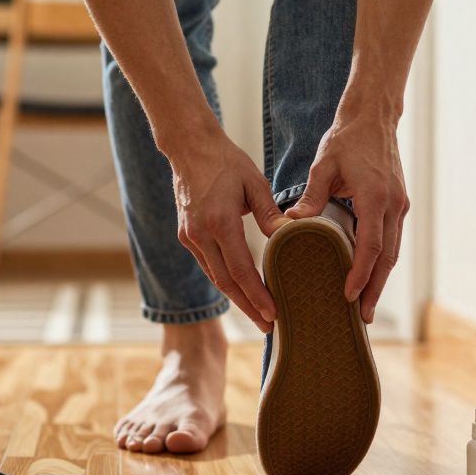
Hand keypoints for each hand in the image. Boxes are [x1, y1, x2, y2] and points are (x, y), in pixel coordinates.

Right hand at [168, 133, 290, 332]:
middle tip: (269, 326)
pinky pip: (208, 265)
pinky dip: (224, 280)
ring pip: (215, 277)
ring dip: (236, 298)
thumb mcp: (254, 182)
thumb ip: (270, 213)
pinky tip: (240, 290)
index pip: (240, 270)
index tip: (272, 313)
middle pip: (226, 282)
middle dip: (248, 307)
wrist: (189, 148)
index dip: (256, 295)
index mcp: (219, 222)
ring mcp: (190, 237)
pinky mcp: (187, 235)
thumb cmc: (225, 161)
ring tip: (258, 314)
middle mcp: (201, 234)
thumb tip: (288, 237)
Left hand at [286, 113, 408, 322]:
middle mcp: (393, 205)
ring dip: (380, 280)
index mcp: (375, 197)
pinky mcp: (398, 205)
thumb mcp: (323, 166)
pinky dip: (382, 262)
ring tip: (365, 306)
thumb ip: (311, 197)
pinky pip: (392, 241)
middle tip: (362, 317)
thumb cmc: (346, 140)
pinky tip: (370, 277)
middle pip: (387, 258)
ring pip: (393, 252)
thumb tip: (291, 225)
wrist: (374, 117)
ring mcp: (400, 205)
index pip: (370, 246)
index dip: (360, 273)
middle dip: (374, 289)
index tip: (348, 294)